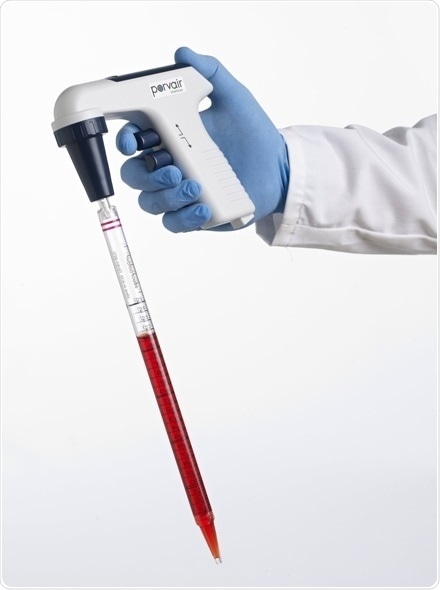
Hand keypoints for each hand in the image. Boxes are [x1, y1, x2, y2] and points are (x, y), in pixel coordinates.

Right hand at [116, 47, 289, 231]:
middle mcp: (170, 165)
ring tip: (196, 188)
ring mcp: (179, 192)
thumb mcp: (234, 99)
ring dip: (167, 197)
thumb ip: (210, 74)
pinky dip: (184, 218)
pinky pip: (173, 224)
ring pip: (150, 202)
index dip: (126, 142)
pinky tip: (204, 208)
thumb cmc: (253, 134)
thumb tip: (184, 54)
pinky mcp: (194, 215)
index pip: (133, 141)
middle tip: (176, 170)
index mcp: (170, 137)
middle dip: (147, 176)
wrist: (278, 169)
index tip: (135, 143)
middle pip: (133, 176)